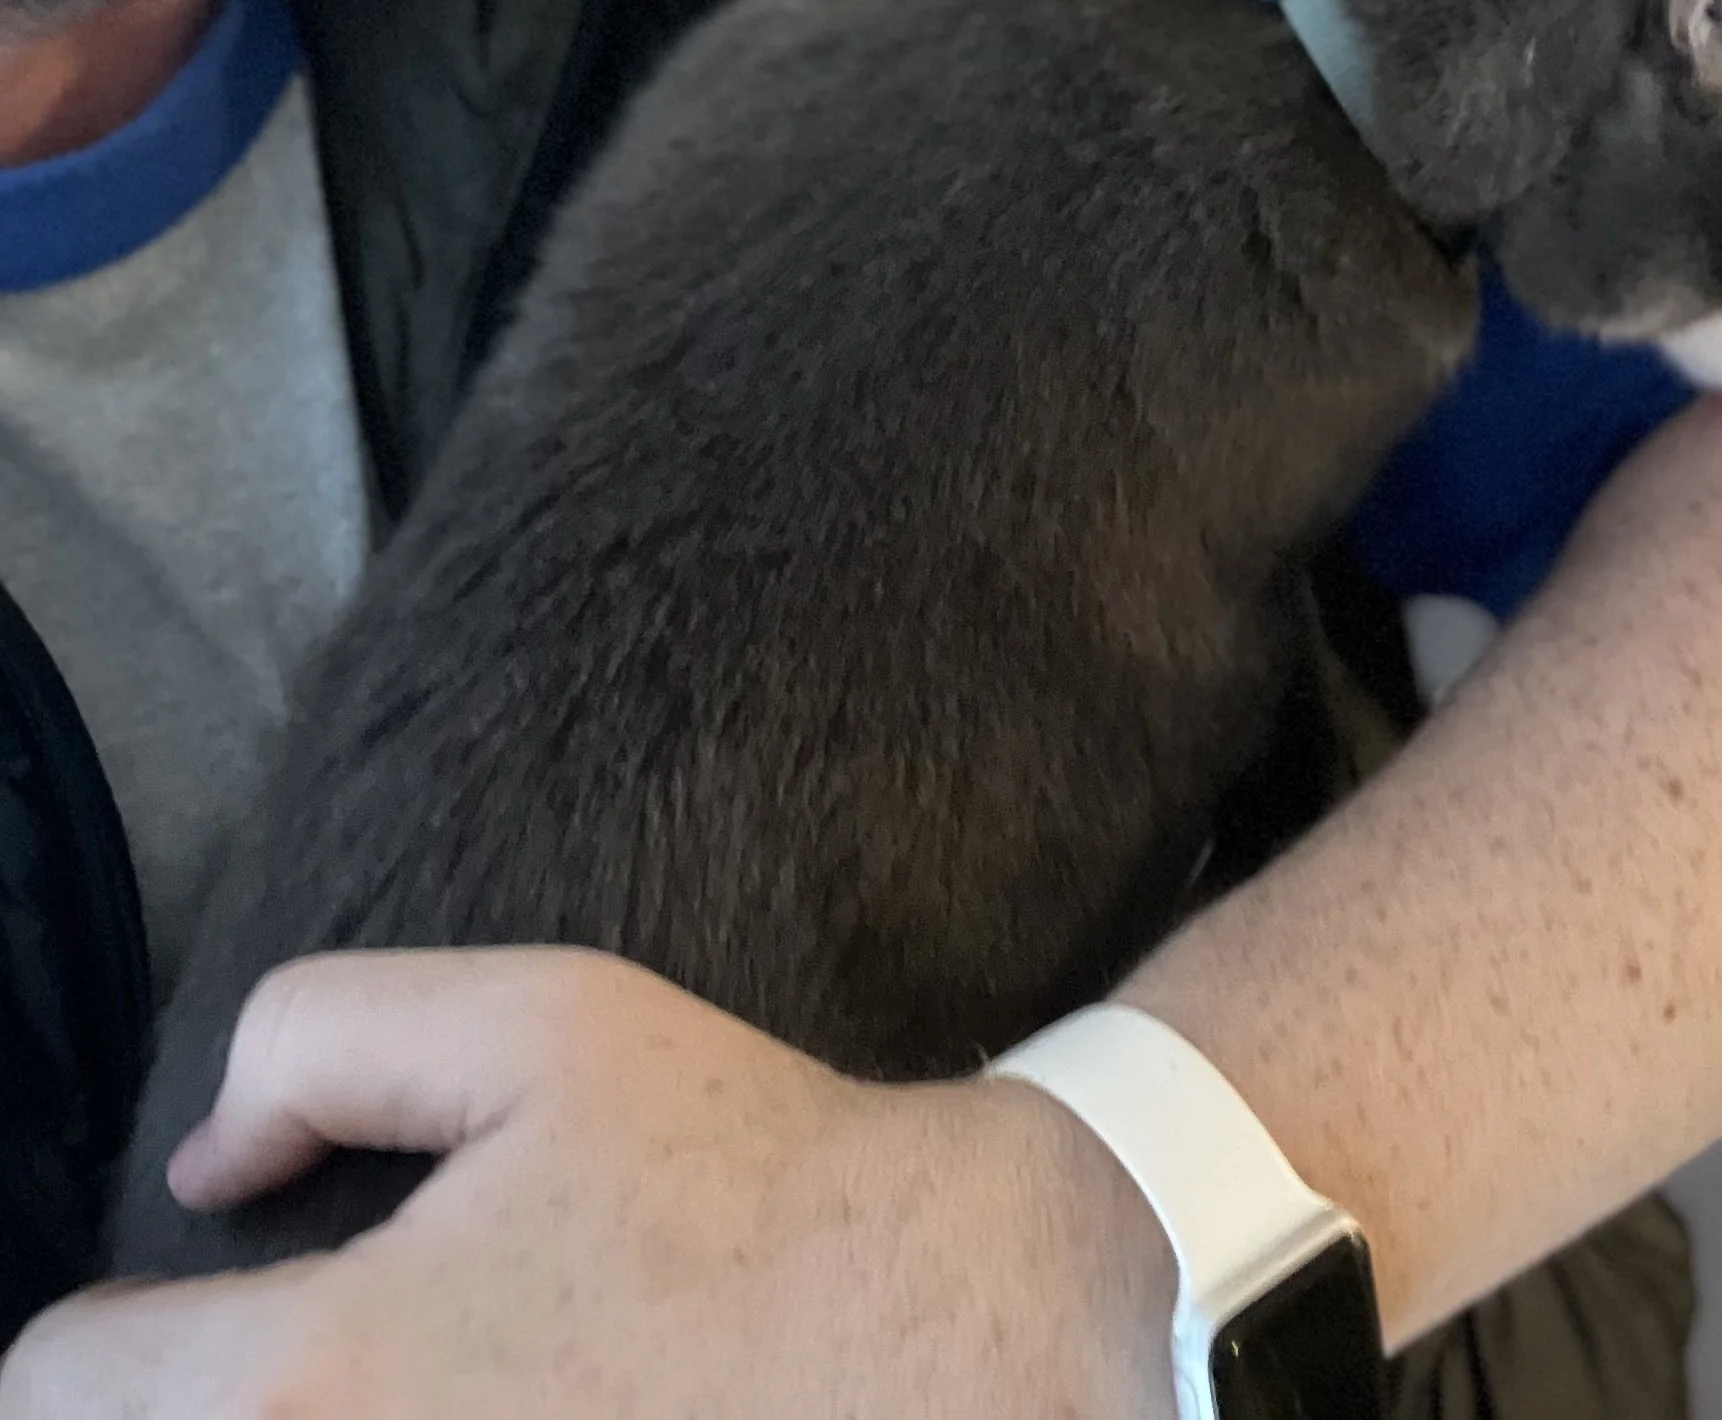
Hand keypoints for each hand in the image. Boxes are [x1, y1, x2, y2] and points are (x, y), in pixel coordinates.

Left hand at [0, 948, 1175, 1417]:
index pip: (55, 1387)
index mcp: (308, 1381)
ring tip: (398, 1403)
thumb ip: (321, 1040)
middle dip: (187, 1408)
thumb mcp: (546, 1023)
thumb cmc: (744, 1176)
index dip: (113, 1331)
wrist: (950, 1338)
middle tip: (303, 1374)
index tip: (191, 1320)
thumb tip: (210, 1166)